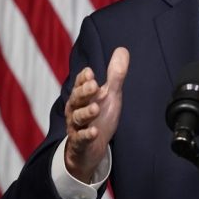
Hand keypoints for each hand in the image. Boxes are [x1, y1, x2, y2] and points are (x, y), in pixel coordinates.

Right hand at [64, 47, 129, 182]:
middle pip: (77, 98)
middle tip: (94, 85)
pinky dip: (86, 135)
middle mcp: (76, 109)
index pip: (80, 84)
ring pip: (77, 118)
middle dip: (84, 92)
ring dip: (86, 113)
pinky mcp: (80, 143)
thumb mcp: (109, 95)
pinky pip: (81, 139)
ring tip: (96, 108)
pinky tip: (94, 132)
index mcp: (82, 96)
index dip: (84, 78)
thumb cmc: (99, 117)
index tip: (90, 72)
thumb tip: (123, 49)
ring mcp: (77, 126)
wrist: (91, 148)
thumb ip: (115, 75)